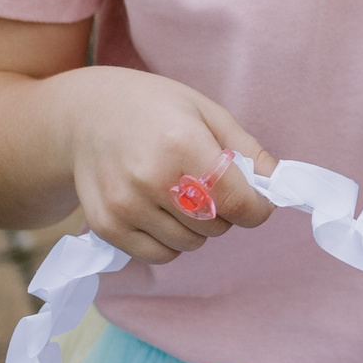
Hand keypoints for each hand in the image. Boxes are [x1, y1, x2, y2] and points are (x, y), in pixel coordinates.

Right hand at [50, 67, 277, 265]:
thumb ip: (247, 150)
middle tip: (207, 183)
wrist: (84, 116)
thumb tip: (279, 185)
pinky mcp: (105, 226)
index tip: (257, 200)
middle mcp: (150, 179)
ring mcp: (124, 206)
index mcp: (182, 144)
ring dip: (196, 226)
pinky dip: (169, 240)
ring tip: (179, 192)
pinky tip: (158, 208)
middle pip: (216, 226)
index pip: (237, 202)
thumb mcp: (206, 112)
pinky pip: (159, 255)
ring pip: (190, 244)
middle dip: (224, 211)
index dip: (257, 207)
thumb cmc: (154, 108)